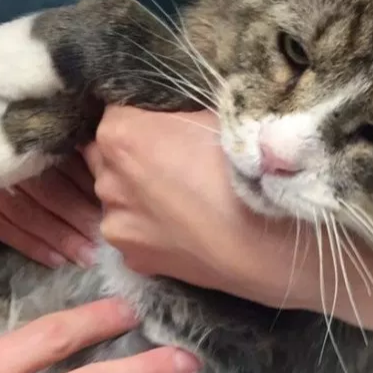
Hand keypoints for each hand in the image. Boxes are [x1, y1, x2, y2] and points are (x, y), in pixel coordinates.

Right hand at [0, 50, 99, 265]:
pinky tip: (54, 259)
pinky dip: (29, 243)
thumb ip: (58, 125)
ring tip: (86, 256)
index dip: (87, 188)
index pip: (58, 164)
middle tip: (108, 240)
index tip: (115, 208)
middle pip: (45, 193)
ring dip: (59, 238)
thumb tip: (104, 158)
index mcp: (16, 125)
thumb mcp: (25, 98)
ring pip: (24, 214)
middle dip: (79, 219)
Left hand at [84, 106, 316, 308]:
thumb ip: (174, 114)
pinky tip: (183, 230)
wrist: (266, 240)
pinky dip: (149, 231)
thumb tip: (169, 116)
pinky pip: (133, 235)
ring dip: (136, 197)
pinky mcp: (132, 259)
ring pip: (117, 200)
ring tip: (181, 203)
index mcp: (119, 134)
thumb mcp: (212, 115)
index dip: (141, 118)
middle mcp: (106, 179)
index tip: (166, 128)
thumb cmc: (245, 168)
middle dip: (130, 158)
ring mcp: (116, 223)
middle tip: (173, 165)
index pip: (113, 113)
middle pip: (106, 158)